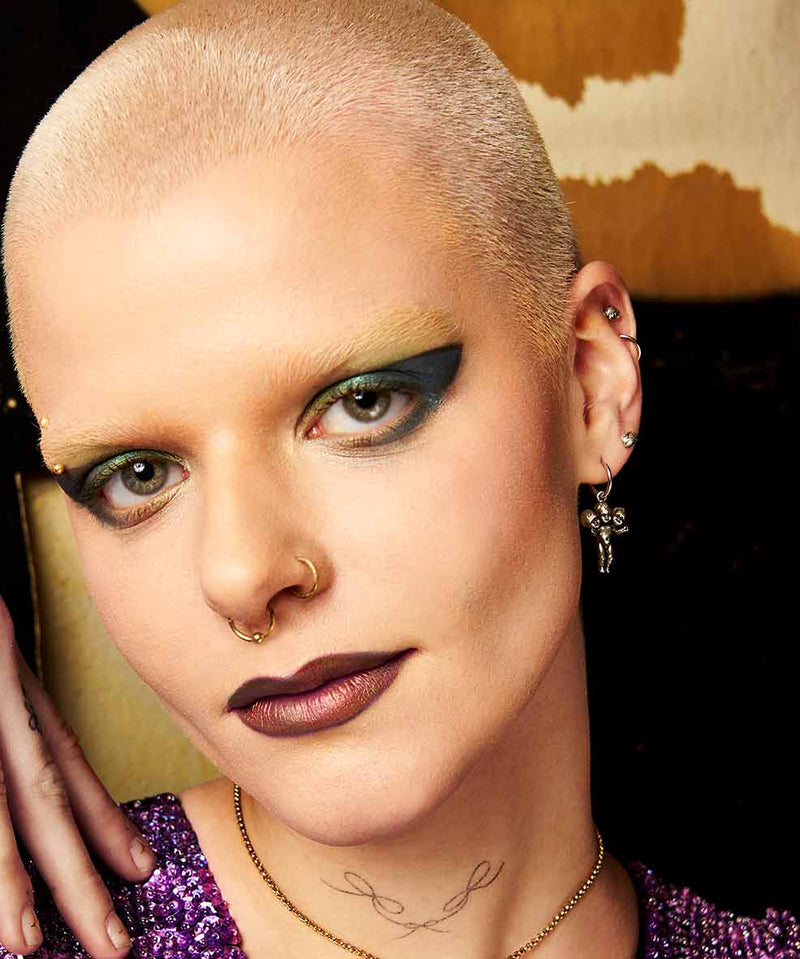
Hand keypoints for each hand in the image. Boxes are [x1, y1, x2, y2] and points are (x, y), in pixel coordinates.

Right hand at [0, 592, 156, 956]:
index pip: (68, 764)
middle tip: (112, 944)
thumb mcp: (6, 669)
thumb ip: (23, 708)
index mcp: (20, 693)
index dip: (103, 820)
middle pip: (42, 795)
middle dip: (73, 874)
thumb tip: (35, 773)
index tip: (141, 868)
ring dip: (8, 878)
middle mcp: (2, 703)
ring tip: (31, 943)